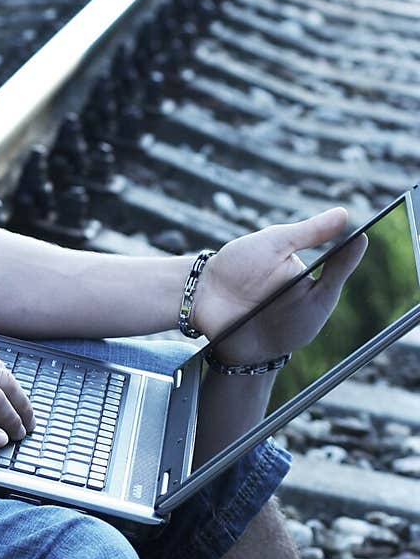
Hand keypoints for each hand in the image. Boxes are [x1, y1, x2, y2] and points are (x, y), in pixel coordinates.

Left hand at [192, 208, 367, 362]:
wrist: (200, 296)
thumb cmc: (236, 265)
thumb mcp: (275, 243)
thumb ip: (309, 233)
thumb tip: (344, 215)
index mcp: (305, 276)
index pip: (334, 270)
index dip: (346, 258)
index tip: (359, 238)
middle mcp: (301, 301)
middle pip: (323, 301)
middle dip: (315, 296)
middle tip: (299, 280)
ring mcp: (288, 324)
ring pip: (307, 323)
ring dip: (295, 316)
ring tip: (271, 301)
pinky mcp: (273, 344)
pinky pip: (285, 342)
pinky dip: (280, 334)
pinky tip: (264, 322)